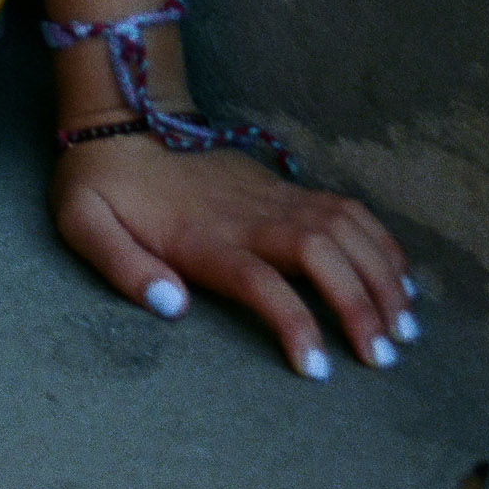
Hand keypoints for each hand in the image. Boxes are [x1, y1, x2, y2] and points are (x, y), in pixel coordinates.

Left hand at [54, 132, 417, 378]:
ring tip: (405, 330)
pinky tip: (401, 281)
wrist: (121, 119)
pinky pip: (347, 209)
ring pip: (344, 228)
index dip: (295, 324)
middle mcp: (248, 216)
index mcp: (202, 236)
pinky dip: (380, 242)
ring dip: (381, 277)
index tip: (318, 369)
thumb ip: (121, 266)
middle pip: (321, 253)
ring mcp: (272, 197)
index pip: (261, 282)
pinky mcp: (284, 186)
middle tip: (383, 359)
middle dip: (360, 305)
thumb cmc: (102, 185)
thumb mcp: (82, 222)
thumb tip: (171, 307)